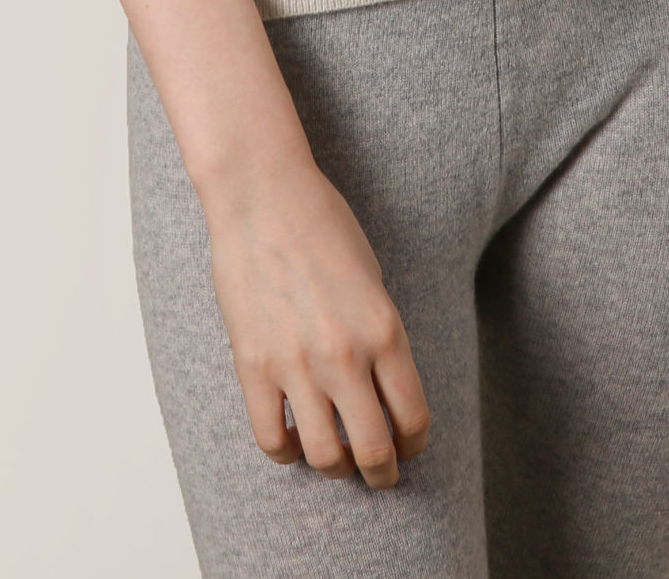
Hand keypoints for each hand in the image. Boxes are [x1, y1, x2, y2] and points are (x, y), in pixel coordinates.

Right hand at [202, 151, 431, 488]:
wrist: (263, 194)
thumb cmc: (322, 224)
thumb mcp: (372, 280)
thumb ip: (379, 337)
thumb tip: (380, 391)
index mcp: (385, 330)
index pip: (413, 418)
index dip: (415, 444)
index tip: (409, 447)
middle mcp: (344, 355)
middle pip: (374, 451)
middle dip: (383, 474)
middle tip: (380, 474)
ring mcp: (296, 364)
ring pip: (324, 457)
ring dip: (336, 468)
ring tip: (337, 460)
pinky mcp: (253, 365)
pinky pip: (272, 438)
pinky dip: (287, 452)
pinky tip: (293, 441)